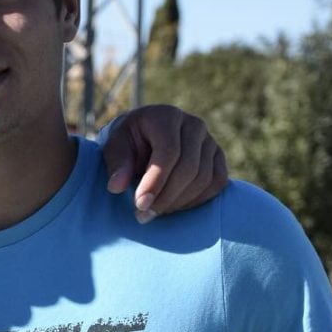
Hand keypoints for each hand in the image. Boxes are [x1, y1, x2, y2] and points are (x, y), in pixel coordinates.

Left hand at [102, 105, 227, 222]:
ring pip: (204, 178)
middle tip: (144, 215)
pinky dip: (197, 200)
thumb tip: (117, 186)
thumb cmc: (127, 143)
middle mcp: (193, 124)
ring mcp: (210, 140)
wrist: (143, 138)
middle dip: (166, 196)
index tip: (140, 204)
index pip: (169, 151)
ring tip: (154, 212)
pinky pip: (217, 182)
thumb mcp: (114, 148)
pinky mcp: (218, 157)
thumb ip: (116, 165)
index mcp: (166, 116)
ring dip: (179, 201)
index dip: (156, 181)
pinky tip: (174, 207)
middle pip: (189, 167)